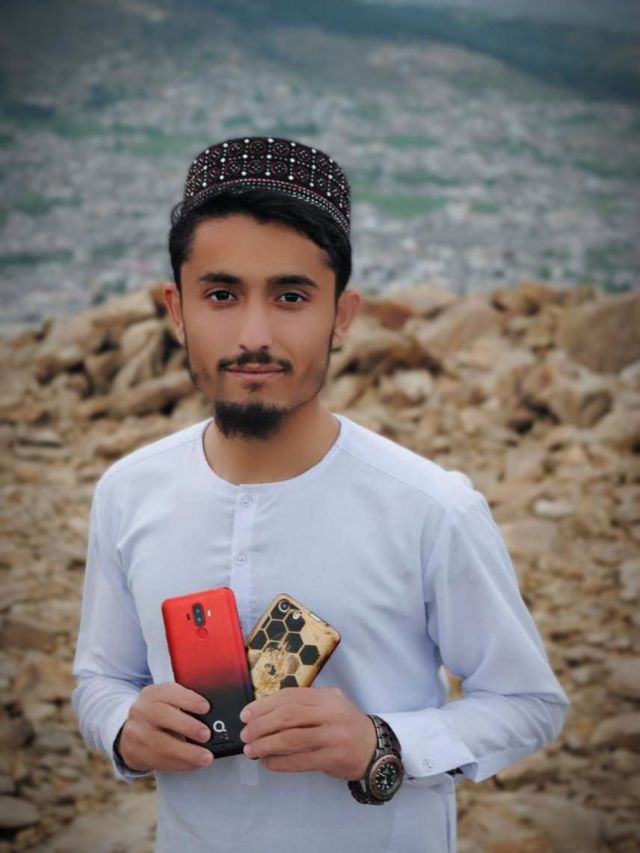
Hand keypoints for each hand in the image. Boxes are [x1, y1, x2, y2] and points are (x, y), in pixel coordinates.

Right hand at [117, 682, 213, 771]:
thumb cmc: (160, 713)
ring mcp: (136, 733)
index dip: (188, 699)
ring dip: (187, 753)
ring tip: (205, 757)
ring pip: (161, 744)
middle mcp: (141, 711)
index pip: (169, 692)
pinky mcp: (135, 753)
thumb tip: (213, 713)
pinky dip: (180, 764)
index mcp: (152, 693)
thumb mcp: (167, 700)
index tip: (206, 707)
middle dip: (187, 726)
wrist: (131, 731)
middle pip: (163, 716)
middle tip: (206, 734)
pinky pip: (159, 761)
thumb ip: (185, 702)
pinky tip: (194, 764)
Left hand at [239, 687, 375, 780]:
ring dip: (266, 745)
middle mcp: (331, 712)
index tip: (246, 714)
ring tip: (251, 750)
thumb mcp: (328, 707)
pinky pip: (300, 760)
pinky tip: (268, 763)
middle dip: (261, 725)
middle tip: (245, 734)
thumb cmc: (344, 726)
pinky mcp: (333, 758)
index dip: (264, 705)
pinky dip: (279, 762)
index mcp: (326, 696)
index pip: (290, 696)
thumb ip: (303, 707)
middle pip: (288, 716)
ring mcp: (333, 735)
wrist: (374, 749)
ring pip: (291, 738)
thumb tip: (263, 715)